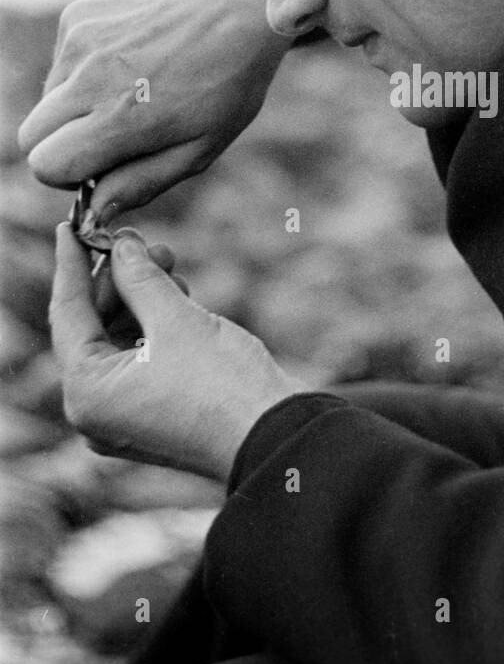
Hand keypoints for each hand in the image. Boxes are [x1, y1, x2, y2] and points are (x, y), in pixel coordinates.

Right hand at [18, 0, 291, 218]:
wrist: (236, 6)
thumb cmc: (225, 85)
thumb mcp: (199, 149)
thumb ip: (140, 183)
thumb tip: (94, 210)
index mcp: (122, 116)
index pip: (46, 164)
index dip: (68, 176)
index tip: (99, 168)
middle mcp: (91, 76)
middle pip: (31, 136)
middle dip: (61, 146)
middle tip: (109, 138)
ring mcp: (81, 40)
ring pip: (45, 99)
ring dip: (74, 107)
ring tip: (130, 92)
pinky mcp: (79, 15)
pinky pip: (59, 63)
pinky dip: (83, 71)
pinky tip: (129, 62)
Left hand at [50, 223, 301, 480]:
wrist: (276, 437)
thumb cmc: (224, 385)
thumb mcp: (177, 319)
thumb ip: (140, 277)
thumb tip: (120, 245)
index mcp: (86, 393)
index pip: (67, 314)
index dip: (71, 263)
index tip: (69, 225)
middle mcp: (95, 410)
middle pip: (92, 328)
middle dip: (117, 280)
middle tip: (140, 241)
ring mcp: (123, 416)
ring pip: (118, 341)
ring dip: (140, 299)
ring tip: (168, 263)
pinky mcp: (152, 415)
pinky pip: (139, 360)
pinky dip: (153, 326)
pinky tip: (176, 295)